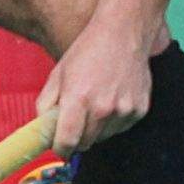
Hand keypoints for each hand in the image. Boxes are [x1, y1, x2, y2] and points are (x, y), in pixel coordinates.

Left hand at [40, 14, 161, 154]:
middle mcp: (103, 107)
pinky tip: (111, 99)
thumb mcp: (58, 74)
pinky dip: (112, 122)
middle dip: (76, 139)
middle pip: (86, 143)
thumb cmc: (87, 51)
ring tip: (94, 103)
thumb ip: (46, 104)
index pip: (67, 141)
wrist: (123, 33)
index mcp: (78, 98)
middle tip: (73, 124)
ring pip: (103, 137)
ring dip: (95, 129)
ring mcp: (124, 110)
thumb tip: (43, 130)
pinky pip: (120, 128)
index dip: (60, 149)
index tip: (59, 149)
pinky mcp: (140, 110)